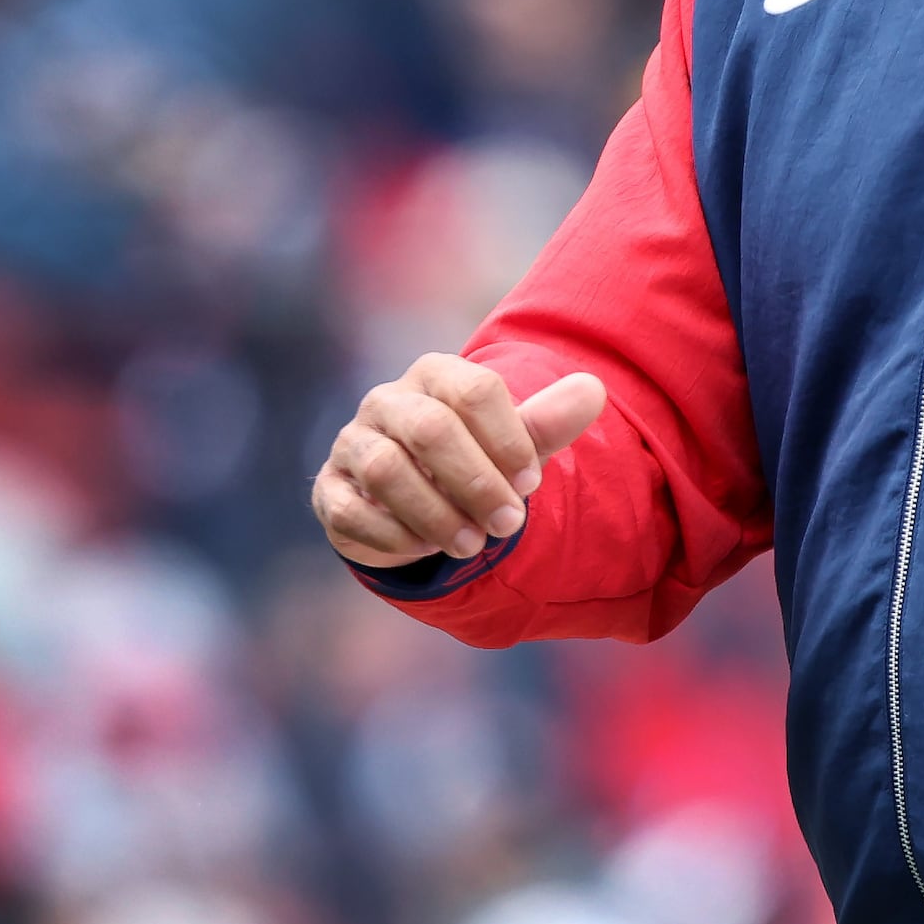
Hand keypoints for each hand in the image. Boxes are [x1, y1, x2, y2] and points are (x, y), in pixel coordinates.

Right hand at [314, 356, 609, 570]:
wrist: (413, 497)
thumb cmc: (473, 459)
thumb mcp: (514, 443)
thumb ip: (549, 421)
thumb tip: (594, 389)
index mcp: (436, 375)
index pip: (475, 389)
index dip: (509, 439)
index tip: (532, 482)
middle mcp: (388, 401)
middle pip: (430, 429)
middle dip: (477, 483)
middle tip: (510, 524)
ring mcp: (352, 443)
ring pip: (387, 470)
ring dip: (436, 514)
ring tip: (472, 544)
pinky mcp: (329, 490)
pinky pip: (351, 510)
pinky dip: (394, 535)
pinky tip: (424, 549)